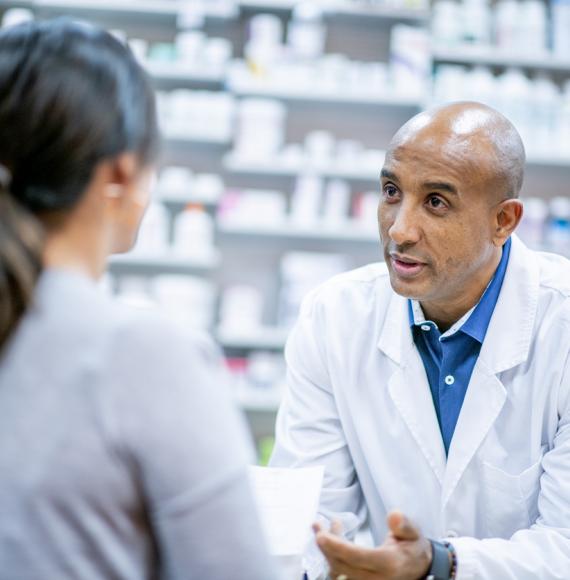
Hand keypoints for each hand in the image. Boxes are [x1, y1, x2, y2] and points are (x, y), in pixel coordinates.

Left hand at [313, 510, 431, 579]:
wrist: (418, 568)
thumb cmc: (413, 547)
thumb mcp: (413, 533)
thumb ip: (404, 525)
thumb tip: (394, 516)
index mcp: (389, 564)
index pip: (358, 557)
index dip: (338, 547)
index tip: (322, 536)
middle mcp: (377, 578)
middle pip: (343, 565)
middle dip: (326, 546)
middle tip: (317, 527)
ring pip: (339, 569)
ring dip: (327, 549)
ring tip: (320, 528)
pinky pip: (341, 571)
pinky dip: (332, 555)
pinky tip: (329, 539)